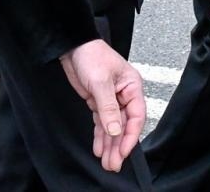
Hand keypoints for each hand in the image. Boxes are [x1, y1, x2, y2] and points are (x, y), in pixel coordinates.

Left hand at [60, 40, 145, 172]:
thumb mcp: (101, 82)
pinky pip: (102, 123)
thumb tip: (116, 130)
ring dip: (110, 144)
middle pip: (124, 125)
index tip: (123, 152)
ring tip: (107, 162)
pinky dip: (100, 136)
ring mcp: (112, 100)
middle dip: (119, 145)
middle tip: (114, 163)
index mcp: (132, 87)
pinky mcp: (98, 102)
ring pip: (113, 127)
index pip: (136, 116)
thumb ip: (108, 108)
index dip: (130, 136)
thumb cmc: (92, 55)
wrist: (73, 46)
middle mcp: (124, 95)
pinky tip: (99, 148)